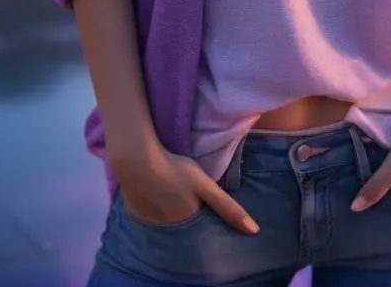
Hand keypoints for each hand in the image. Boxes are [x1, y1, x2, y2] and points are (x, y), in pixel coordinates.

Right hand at [113, 144, 259, 233]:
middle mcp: (170, 228)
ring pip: (166, 219)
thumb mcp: (206, 186)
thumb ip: (228, 207)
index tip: (206, 203)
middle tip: (187, 195)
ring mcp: (151, 222)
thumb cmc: (176, 170)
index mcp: (188, 221)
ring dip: (170, 210)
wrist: (137, 160)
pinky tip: (155, 191)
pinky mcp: (136, 212)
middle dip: (188, 214)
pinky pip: (149, 214)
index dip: (205, 212)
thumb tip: (254, 230)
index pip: (201, 222)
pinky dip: (154, 207)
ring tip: (172, 192)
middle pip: (184, 222)